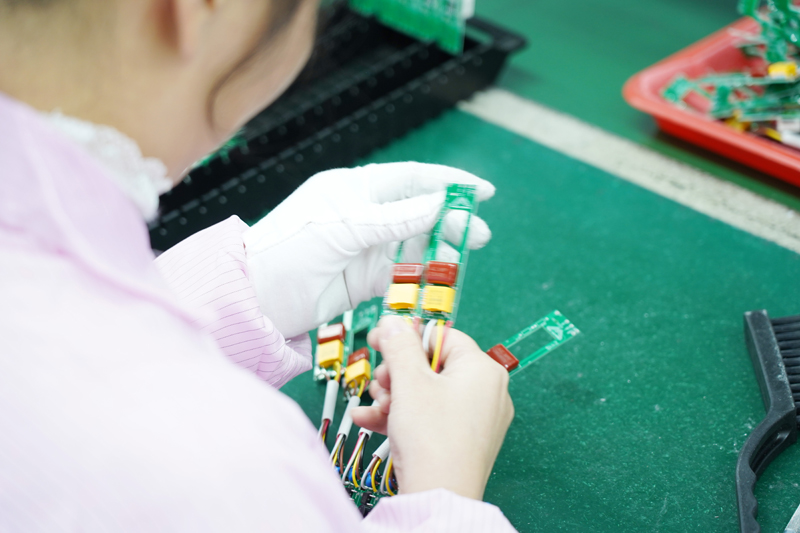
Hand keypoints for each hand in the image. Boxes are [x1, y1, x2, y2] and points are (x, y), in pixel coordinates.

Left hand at [243, 162, 493, 337]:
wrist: (259, 298)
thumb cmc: (290, 249)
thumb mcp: (345, 228)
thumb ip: (395, 218)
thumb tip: (439, 202)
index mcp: (357, 188)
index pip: (412, 179)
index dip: (448, 183)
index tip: (481, 192)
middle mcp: (366, 214)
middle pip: (420, 212)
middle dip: (451, 221)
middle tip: (480, 235)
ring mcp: (368, 247)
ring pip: (416, 243)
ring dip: (442, 249)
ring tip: (464, 256)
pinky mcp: (367, 279)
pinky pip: (405, 273)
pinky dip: (424, 275)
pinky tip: (442, 278)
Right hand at [351, 316, 513, 500]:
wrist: (439, 496)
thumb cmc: (432, 439)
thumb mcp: (409, 381)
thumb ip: (399, 345)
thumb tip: (393, 322)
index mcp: (483, 369)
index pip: (442, 337)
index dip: (407, 337)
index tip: (380, 340)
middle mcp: (487, 392)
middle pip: (433, 366)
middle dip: (397, 373)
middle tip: (380, 382)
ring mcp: (478, 419)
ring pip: (428, 394)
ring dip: (394, 397)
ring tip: (375, 407)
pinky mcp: (465, 441)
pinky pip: (431, 418)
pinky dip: (403, 417)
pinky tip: (370, 422)